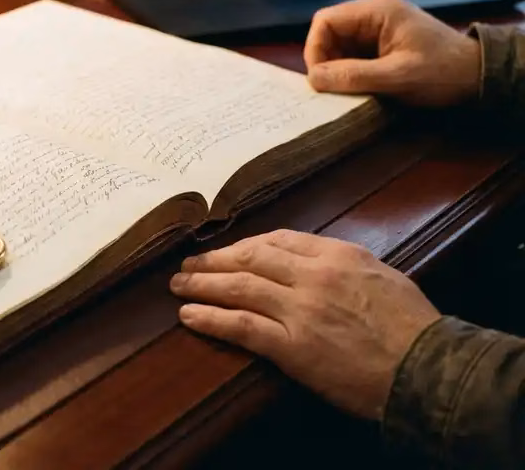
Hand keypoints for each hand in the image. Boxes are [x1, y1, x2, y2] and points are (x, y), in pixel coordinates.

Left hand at [169, 229, 439, 420]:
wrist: (428, 370)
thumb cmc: (414, 327)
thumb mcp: (382, 276)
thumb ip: (343, 264)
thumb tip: (313, 261)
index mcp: (336, 254)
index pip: (277, 239)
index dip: (244, 244)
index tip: (226, 250)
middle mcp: (312, 275)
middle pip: (249, 258)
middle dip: (213, 260)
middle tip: (187, 263)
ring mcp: (300, 310)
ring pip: (238, 287)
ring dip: (202, 285)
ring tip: (179, 285)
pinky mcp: (292, 346)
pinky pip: (241, 326)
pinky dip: (211, 319)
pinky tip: (190, 316)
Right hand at [304, 0, 480, 106]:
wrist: (480, 76)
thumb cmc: (443, 72)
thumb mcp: (397, 77)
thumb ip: (354, 75)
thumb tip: (313, 78)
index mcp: (377, 10)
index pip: (325, 21)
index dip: (314, 49)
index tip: (318, 78)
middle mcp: (373, 13)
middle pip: (329, 32)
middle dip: (324, 60)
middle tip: (329, 87)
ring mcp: (378, 27)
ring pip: (338, 45)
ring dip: (336, 68)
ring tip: (345, 89)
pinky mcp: (382, 43)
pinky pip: (352, 53)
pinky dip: (348, 70)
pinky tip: (357, 86)